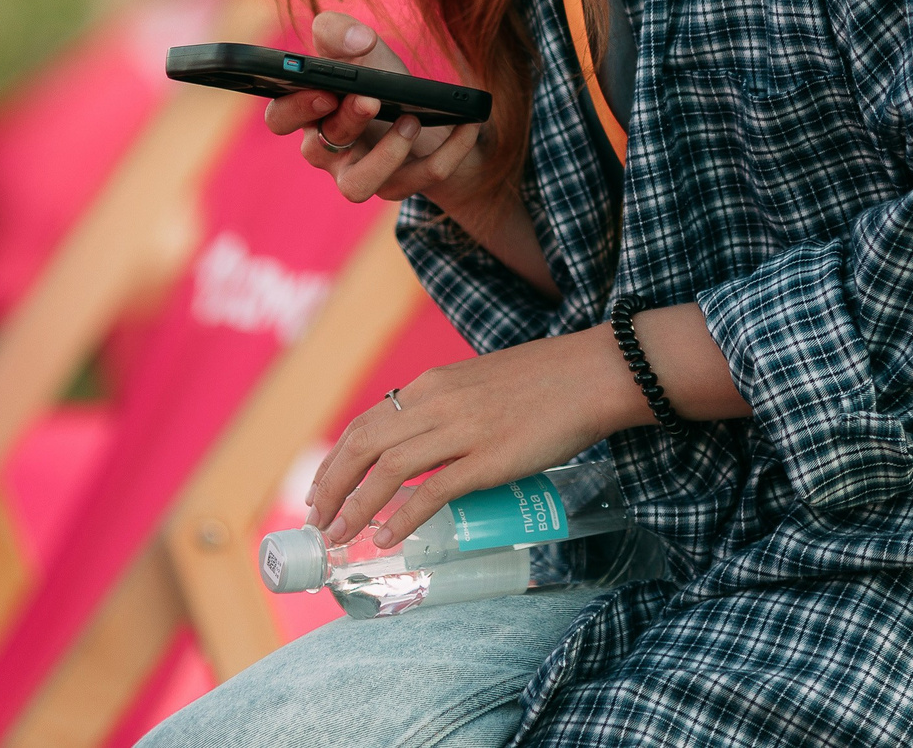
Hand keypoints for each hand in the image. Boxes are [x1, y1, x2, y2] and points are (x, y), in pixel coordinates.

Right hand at [261, 11, 486, 207]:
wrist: (429, 112)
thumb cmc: (380, 77)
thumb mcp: (362, 47)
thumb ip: (340, 31)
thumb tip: (354, 41)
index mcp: (309, 113)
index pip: (280, 118)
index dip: (296, 108)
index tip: (325, 90)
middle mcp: (326, 149)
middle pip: (317, 150)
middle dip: (345, 122)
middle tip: (371, 98)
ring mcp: (360, 173)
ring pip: (356, 187)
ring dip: (385, 155)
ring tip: (411, 121)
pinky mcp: (398, 186)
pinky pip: (418, 181)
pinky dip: (447, 152)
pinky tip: (466, 124)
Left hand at [307, 328, 642, 546]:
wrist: (594, 373)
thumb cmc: (545, 381)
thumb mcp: (478, 383)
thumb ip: (447, 409)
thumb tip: (425, 447)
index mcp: (432, 384)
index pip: (364, 424)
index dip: (334, 462)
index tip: (320, 491)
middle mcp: (437, 402)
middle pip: (363, 446)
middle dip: (332, 488)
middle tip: (318, 523)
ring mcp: (463, 430)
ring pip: (389, 471)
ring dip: (356, 508)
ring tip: (341, 537)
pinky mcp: (490, 458)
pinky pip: (434, 491)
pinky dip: (404, 517)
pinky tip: (388, 538)